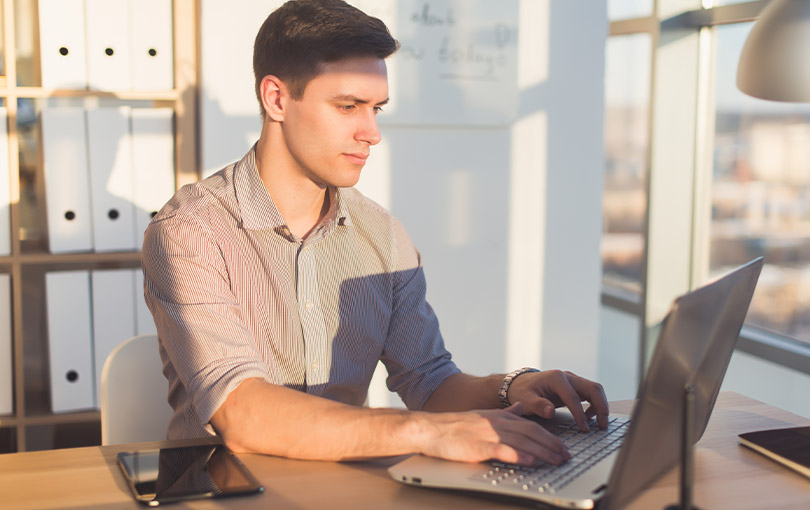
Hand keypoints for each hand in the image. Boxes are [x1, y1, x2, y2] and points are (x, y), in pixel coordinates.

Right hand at [415, 403, 570, 465]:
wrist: (430, 428)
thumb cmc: (454, 426)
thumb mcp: (483, 415)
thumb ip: (504, 413)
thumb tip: (519, 408)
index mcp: (499, 417)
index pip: (531, 425)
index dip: (550, 436)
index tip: (563, 447)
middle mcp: (497, 423)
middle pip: (532, 432)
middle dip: (553, 444)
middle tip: (567, 456)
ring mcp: (488, 434)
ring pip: (522, 441)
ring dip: (543, 451)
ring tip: (557, 460)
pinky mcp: (479, 446)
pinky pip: (503, 450)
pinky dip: (518, 455)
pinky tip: (531, 461)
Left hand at [507, 370, 608, 430]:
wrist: (519, 384)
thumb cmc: (521, 391)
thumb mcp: (524, 399)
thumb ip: (537, 405)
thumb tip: (550, 411)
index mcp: (555, 378)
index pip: (573, 396)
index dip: (580, 413)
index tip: (584, 428)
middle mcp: (567, 376)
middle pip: (592, 388)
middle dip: (601, 406)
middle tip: (603, 425)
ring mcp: (572, 381)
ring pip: (595, 389)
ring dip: (601, 405)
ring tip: (600, 423)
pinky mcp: (574, 387)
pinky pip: (590, 394)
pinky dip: (595, 405)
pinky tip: (589, 418)